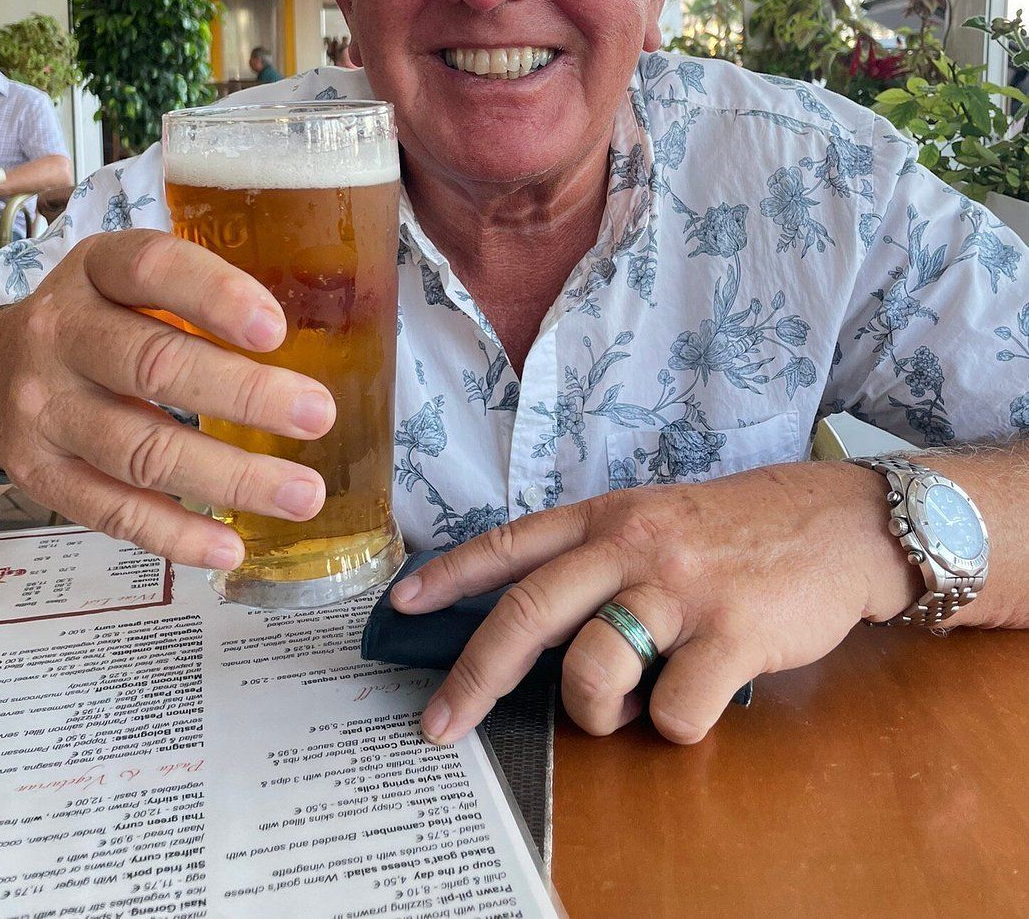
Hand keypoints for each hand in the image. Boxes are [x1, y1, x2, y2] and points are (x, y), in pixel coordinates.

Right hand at [0, 229, 336, 569]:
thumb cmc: (94, 320)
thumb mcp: (128, 280)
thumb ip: (200, 292)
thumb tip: (325, 329)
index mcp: (95, 270)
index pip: (152, 269)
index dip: (216, 296)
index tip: (276, 330)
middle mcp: (62, 334)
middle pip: (154, 365)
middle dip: (245, 395)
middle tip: (318, 415)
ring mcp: (47, 410)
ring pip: (141, 449)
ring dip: (229, 477)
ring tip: (301, 493)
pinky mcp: (42, 476)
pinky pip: (113, 512)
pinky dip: (176, 535)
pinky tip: (231, 545)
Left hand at [390, 464, 915, 743]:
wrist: (840, 523)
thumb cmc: (741, 529)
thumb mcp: (659, 520)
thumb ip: (600, 559)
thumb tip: (534, 625)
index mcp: (610, 516)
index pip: (512, 544)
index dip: (450, 575)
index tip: (402, 605)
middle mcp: (634, 545)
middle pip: (529, 613)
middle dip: (474, 677)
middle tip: (440, 724)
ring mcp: (681, 589)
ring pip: (593, 671)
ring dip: (596, 713)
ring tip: (627, 707)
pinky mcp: (731, 634)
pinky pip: (675, 711)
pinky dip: (676, 725)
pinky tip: (699, 697)